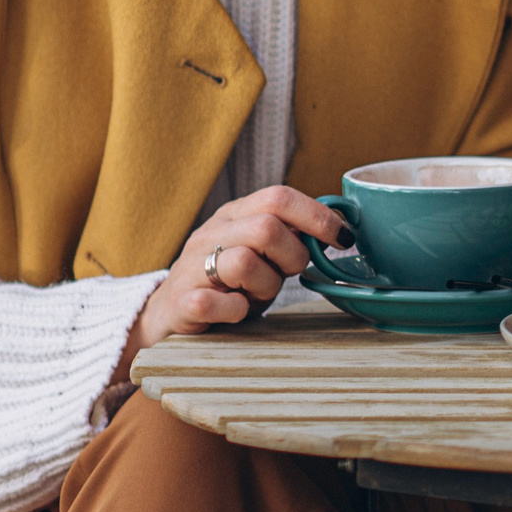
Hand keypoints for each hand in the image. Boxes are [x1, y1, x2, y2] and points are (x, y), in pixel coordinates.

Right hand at [121, 186, 347, 374]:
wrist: (169, 315)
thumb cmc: (228, 285)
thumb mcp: (261, 254)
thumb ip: (289, 236)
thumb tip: (337, 225)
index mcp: (234, 216)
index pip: (278, 197)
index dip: (317, 215)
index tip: (342, 238)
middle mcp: (212, 234)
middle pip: (265, 227)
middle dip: (292, 256)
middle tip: (288, 274)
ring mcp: (192, 266)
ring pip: (244, 262)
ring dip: (265, 287)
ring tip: (256, 296)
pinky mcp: (182, 302)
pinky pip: (217, 302)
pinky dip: (236, 311)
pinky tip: (235, 312)